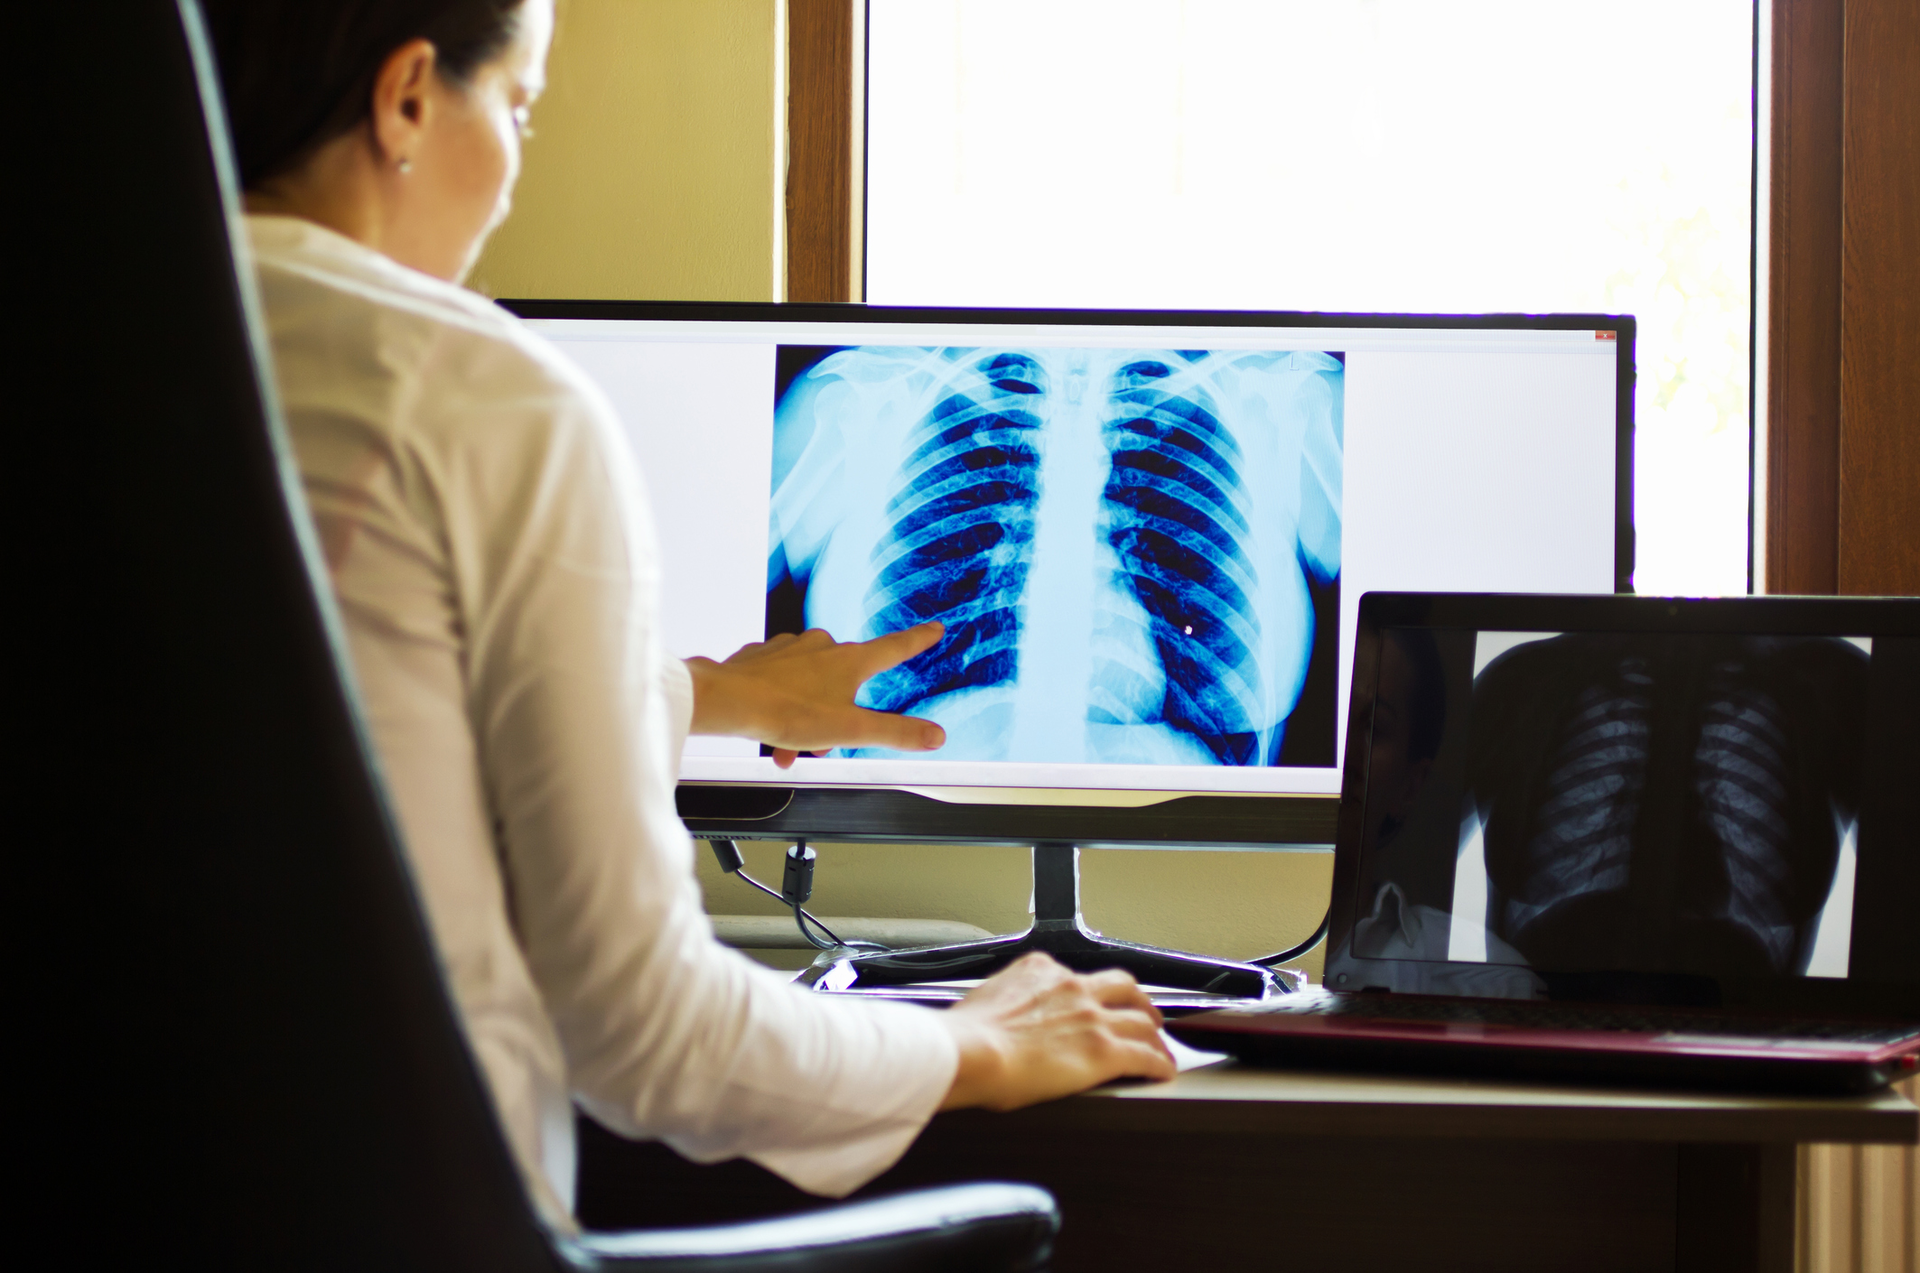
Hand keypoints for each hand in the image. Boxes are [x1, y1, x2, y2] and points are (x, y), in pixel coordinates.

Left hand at [685, 622, 946, 766]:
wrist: (727, 701)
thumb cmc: (785, 712)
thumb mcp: (849, 731)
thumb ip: (895, 733)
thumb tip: (935, 735)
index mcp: (850, 661)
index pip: (895, 647)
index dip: (917, 640)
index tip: (934, 628)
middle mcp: (822, 646)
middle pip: (845, 681)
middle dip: (838, 713)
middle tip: (822, 743)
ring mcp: (790, 648)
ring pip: (810, 685)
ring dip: (807, 716)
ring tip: (789, 745)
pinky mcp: (763, 656)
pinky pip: (781, 682)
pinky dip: (782, 705)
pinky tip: (770, 727)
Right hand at [937, 953, 1176, 1110]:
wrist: (970, 1053)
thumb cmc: (965, 1037)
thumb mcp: (985, 1000)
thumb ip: (1003, 1002)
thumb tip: (995, 1019)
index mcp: (1040, 970)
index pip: (1077, 975)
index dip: (1091, 991)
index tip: (1092, 1003)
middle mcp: (1072, 986)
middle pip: (1123, 986)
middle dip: (1137, 1001)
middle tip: (1143, 1015)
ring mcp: (1093, 1017)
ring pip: (1141, 1020)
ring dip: (1154, 1035)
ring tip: (1159, 1047)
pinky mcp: (1105, 1051)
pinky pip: (1146, 1056)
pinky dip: (1159, 1063)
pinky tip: (1163, 1072)